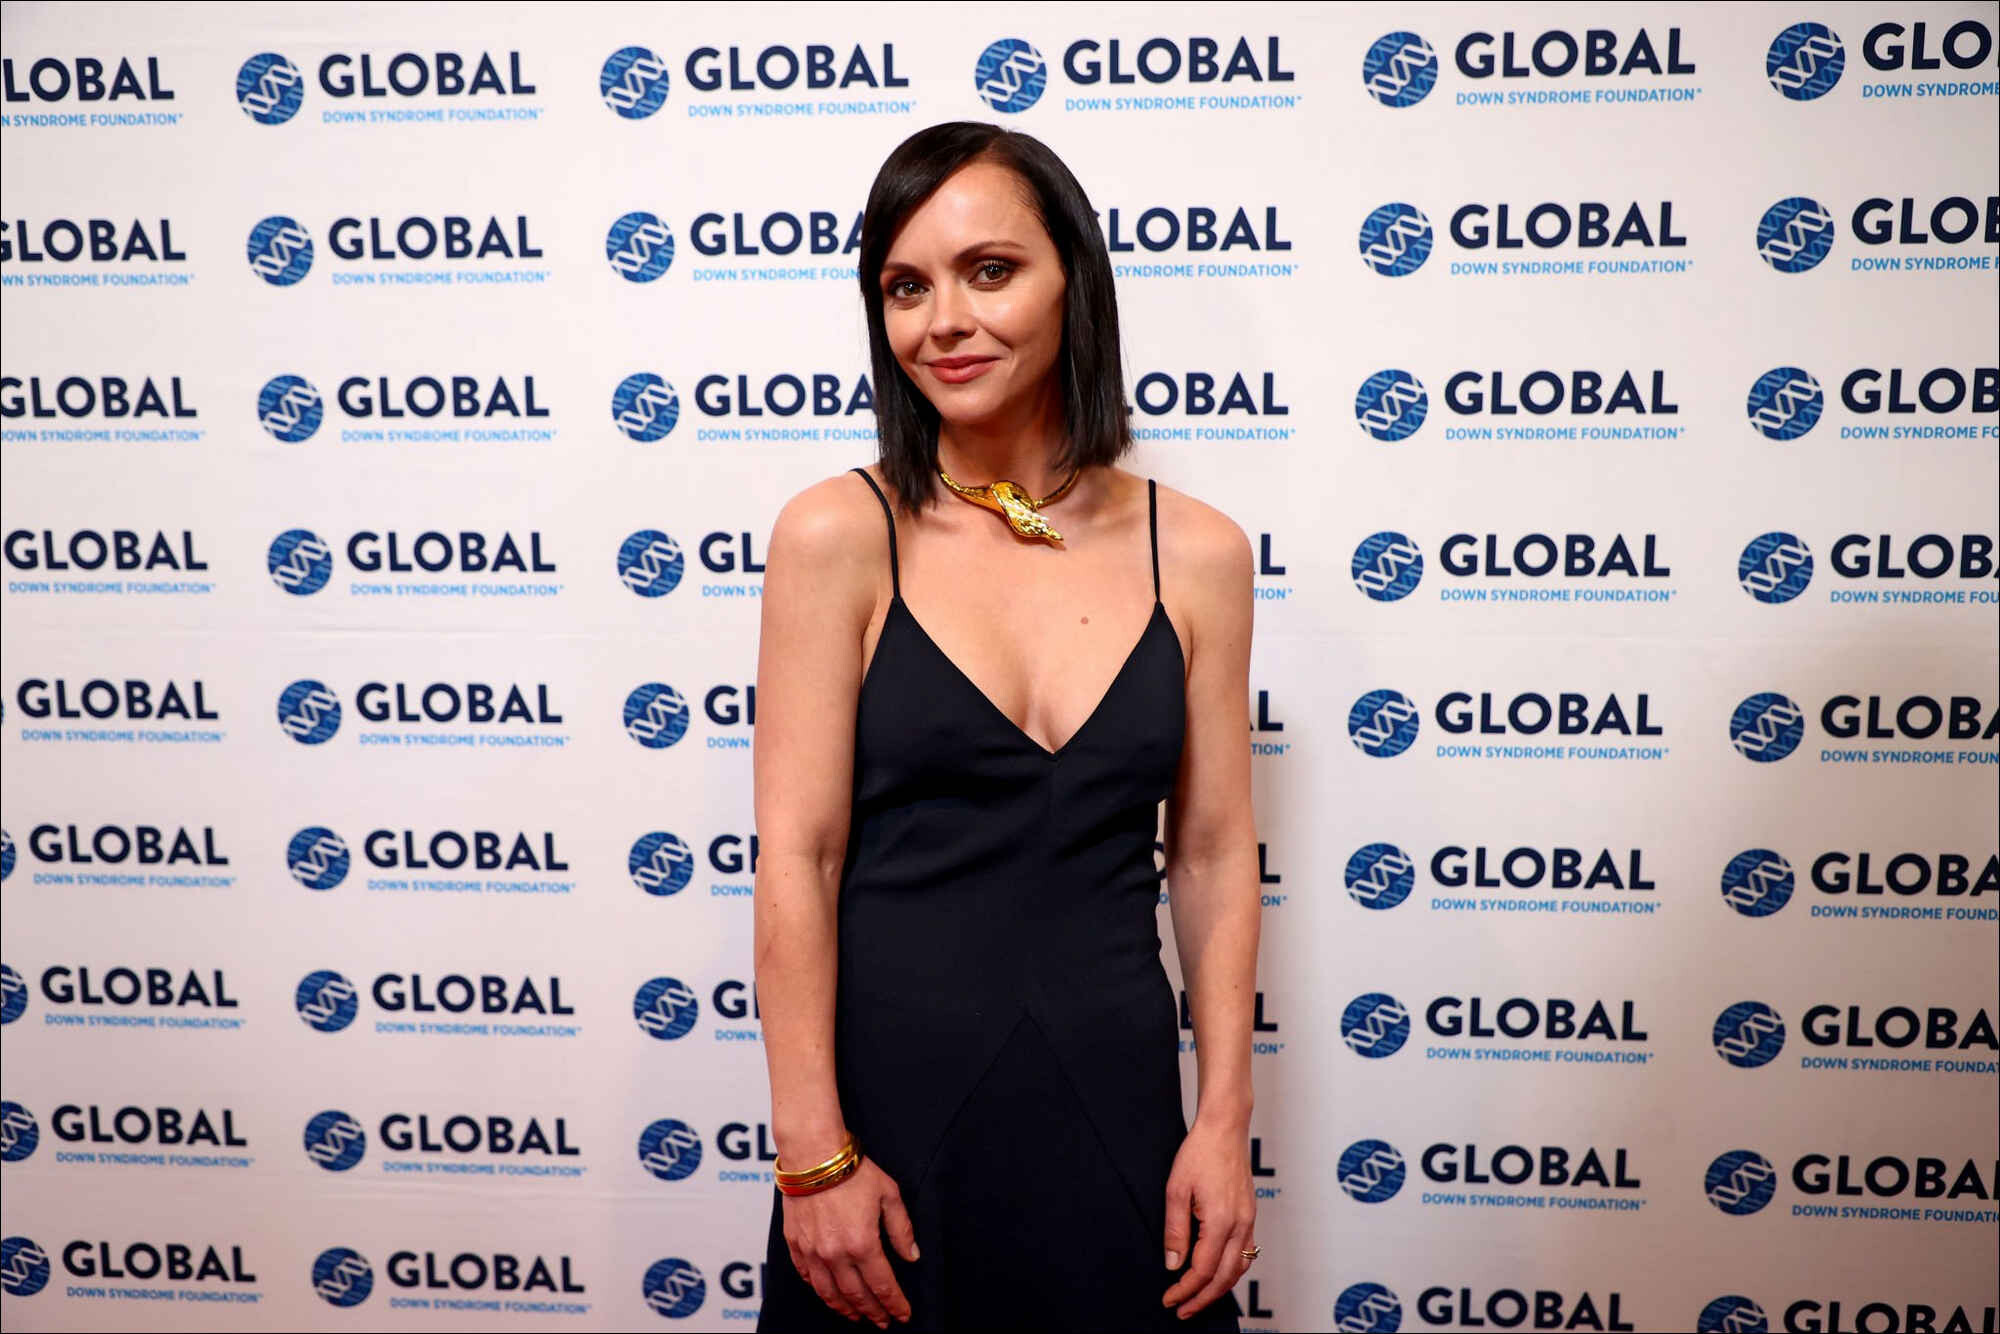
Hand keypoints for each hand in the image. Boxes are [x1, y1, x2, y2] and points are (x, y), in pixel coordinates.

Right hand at [781, 1155, 919, 1326]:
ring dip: (845, 1309)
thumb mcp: (889, 1194)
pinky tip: (828, 1293)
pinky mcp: (795, 1244)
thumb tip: (911, 1255)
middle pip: (857, 1295)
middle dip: (873, 1312)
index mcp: (863, 1244)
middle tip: (882, 1322)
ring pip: (829, 1293)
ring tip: (856, 1316)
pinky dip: (819, 1290)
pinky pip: (807, 1277)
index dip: (895, 1304)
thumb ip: (901, 1228)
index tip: (903, 1315)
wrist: (813, 1154)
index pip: (883, 1286)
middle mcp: (836, 1254)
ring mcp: (813, 1252)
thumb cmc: (852, 1170)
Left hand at [1160, 1120, 1255, 1319]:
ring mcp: (1249, 1220)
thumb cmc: (1200, 1152)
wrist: (1225, 1128)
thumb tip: (1172, 1263)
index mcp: (1220, 1221)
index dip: (1184, 1290)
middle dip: (1202, 1298)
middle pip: (1223, 1277)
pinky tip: (1218, 1273)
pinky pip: (1246, 1253)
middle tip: (1182, 1310)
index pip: (1202, 1270)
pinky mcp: (1250, 1214)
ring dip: (1219, 1288)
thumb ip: (1175, 1230)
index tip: (1169, 1299)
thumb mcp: (1176, 1190)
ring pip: (1238, 1268)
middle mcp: (1240, 1225)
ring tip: (1198, 1298)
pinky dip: (1231, 1271)